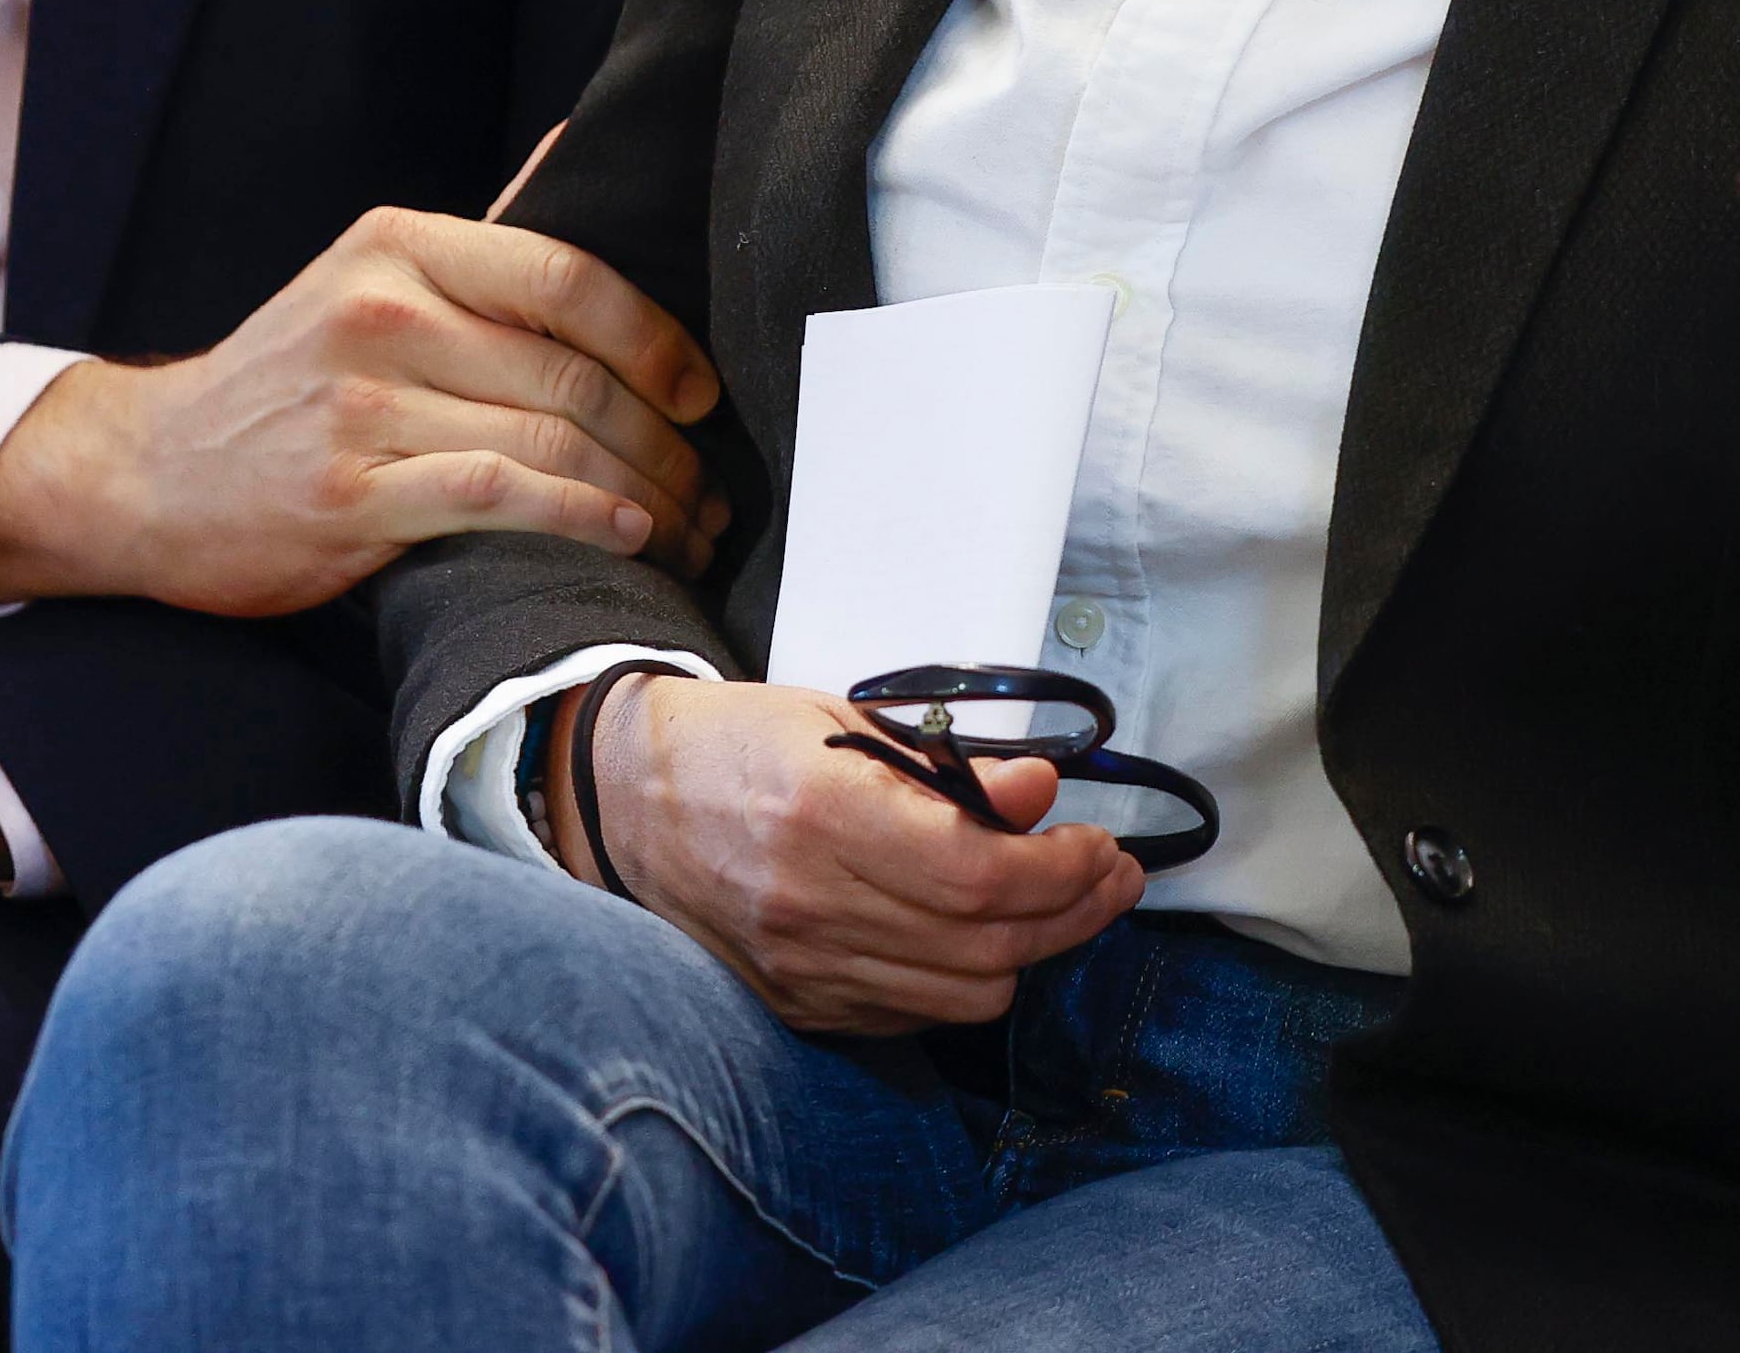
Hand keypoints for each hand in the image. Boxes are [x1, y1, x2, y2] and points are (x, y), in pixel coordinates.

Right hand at [0, 206, 726, 617]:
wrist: (145, 473)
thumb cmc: (289, 381)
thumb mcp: (370, 279)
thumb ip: (484, 236)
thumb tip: (579, 141)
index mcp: (399, 247)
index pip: (569, 276)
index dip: (658, 337)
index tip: (705, 392)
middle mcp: (381, 313)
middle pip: (572, 370)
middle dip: (666, 438)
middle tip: (716, 486)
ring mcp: (361, 405)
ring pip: (548, 438)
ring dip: (643, 490)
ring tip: (687, 526)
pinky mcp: (348, 493)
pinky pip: (497, 496)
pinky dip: (578, 518)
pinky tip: (624, 535)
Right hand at [564, 677, 1145, 1035]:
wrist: (627, 804)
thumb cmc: (740, 746)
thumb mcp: (844, 723)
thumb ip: (949, 766)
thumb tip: (1040, 793)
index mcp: (825, 815)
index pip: (981, 874)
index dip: (1063, 870)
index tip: (1100, 846)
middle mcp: (813, 905)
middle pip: (987, 944)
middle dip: (1073, 913)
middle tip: (1112, 878)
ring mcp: (802, 969)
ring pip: (963, 995)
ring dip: (1032, 955)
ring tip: (1062, 905)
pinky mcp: (797, 1006)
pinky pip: (915, 1018)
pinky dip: (967, 983)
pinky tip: (987, 938)